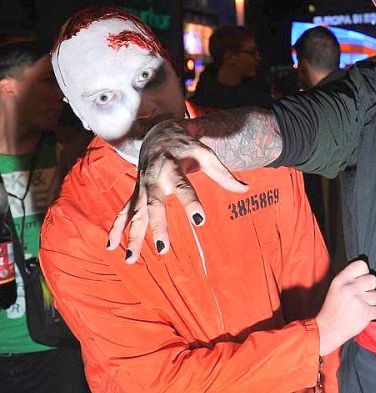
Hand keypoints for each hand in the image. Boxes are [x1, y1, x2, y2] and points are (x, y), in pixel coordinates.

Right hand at [109, 119, 247, 263]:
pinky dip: (117, 228)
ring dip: (132, 236)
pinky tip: (112, 247)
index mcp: (173, 167)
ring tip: (131, 259)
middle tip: (163, 249)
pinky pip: (124, 211)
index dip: (191, 202)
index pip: (184, 187)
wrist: (159, 133)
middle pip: (154, 205)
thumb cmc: (186, 146)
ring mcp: (142, 186)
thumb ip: (224, 173)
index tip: (200, 219)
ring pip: (135, 213)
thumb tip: (246, 189)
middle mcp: (154, 178)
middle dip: (157, 227)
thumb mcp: (206, 154)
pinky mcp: (136, 192)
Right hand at [315, 259, 375, 355]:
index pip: (362, 264)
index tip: (361, 279)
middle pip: (373, 279)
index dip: (364, 272)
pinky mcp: (365, 313)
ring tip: (359, 306)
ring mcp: (359, 300)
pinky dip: (371, 313)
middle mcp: (350, 287)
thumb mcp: (335, 287)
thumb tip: (365, 271)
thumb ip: (349, 278)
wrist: (327, 330)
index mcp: (341, 279)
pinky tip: (361, 315)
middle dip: (369, 288)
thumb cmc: (332, 309)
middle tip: (361, 295)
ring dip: (371, 301)